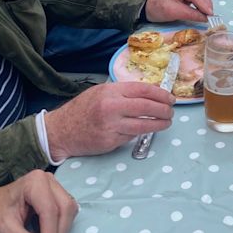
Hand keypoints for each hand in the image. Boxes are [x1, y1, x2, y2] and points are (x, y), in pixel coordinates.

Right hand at [45, 82, 175, 159]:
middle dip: (163, 110)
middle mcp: (111, 107)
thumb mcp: (101, 91)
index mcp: (111, 91)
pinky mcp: (109, 142)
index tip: (170, 98)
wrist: (61, 130)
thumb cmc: (83, 108)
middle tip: (171, 111)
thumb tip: (149, 94)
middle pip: (146, 108)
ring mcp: (111, 126)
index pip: (143, 90)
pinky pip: (130, 137)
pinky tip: (146, 130)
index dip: (160, 94)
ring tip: (166, 122)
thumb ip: (123, 92)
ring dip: (158, 124)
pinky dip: (140, 133)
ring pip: (142, 126)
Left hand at [145, 0, 212, 22]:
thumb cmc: (159, 8)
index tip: (210, 15)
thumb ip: (190, 14)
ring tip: (208, 14)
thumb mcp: (173, 13)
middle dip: (207, 4)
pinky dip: (204, 2)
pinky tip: (204, 10)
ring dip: (207, 3)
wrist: (151, 4)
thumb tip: (205, 18)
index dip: (203, 4)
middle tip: (211, 16)